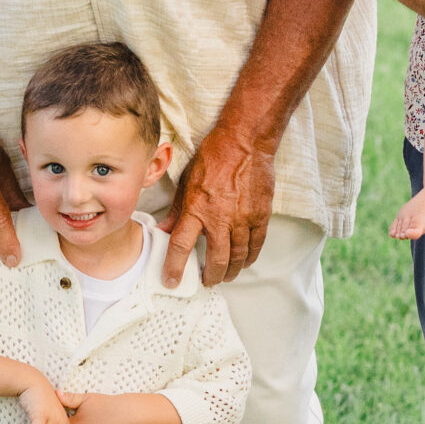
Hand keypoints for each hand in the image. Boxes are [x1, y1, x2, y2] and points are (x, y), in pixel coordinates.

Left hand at [158, 118, 275, 286]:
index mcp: (196, 208)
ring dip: (230, 271)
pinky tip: (243, 262)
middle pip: (216, 259)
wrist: (245, 143)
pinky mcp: (261, 216)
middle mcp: (220, 218)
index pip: (181, 245)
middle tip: (207, 280)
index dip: (174, 267)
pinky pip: (256, 245)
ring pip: (238, 256)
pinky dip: (249, 258)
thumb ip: (177, 209)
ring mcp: (243, 219)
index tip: (172, 280)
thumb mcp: (187, 181)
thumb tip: (164, 229)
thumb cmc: (214, 158)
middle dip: (211, 276)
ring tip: (225, 275)